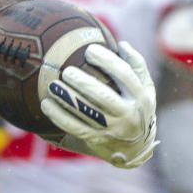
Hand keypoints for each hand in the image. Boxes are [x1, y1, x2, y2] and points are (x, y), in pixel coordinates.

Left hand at [41, 40, 157, 167]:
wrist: (136, 148)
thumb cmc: (136, 108)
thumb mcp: (146, 89)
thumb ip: (136, 66)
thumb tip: (122, 44)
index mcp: (141, 97)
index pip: (125, 75)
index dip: (107, 61)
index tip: (89, 50)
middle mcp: (129, 115)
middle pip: (104, 96)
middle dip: (83, 82)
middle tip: (66, 71)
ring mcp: (112, 129)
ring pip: (87, 113)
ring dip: (67, 98)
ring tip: (52, 85)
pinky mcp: (96, 140)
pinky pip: (74, 128)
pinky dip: (59, 116)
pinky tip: (46, 104)